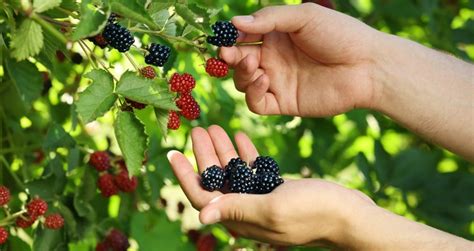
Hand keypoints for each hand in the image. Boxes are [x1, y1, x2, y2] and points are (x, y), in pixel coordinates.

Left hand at [167, 125, 375, 247]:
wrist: (350, 214)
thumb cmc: (314, 213)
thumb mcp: (273, 209)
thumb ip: (237, 209)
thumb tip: (200, 217)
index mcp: (241, 219)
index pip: (203, 199)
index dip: (186, 176)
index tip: (173, 152)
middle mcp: (247, 211)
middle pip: (216, 181)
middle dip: (204, 155)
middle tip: (196, 128)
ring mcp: (262, 199)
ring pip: (233, 172)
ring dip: (222, 150)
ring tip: (214, 125)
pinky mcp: (276, 189)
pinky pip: (253, 169)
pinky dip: (245, 152)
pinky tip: (238, 134)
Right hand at [220, 3, 380, 116]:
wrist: (367, 66)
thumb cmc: (340, 35)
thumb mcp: (304, 17)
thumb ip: (269, 19)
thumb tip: (234, 23)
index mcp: (277, 36)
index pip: (243, 37)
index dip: (230, 37)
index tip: (222, 36)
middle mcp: (274, 59)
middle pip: (239, 60)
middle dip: (229, 57)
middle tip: (227, 53)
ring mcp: (278, 81)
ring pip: (244, 82)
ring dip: (241, 74)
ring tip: (251, 64)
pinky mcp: (285, 103)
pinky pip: (258, 103)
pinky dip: (253, 93)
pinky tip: (264, 80)